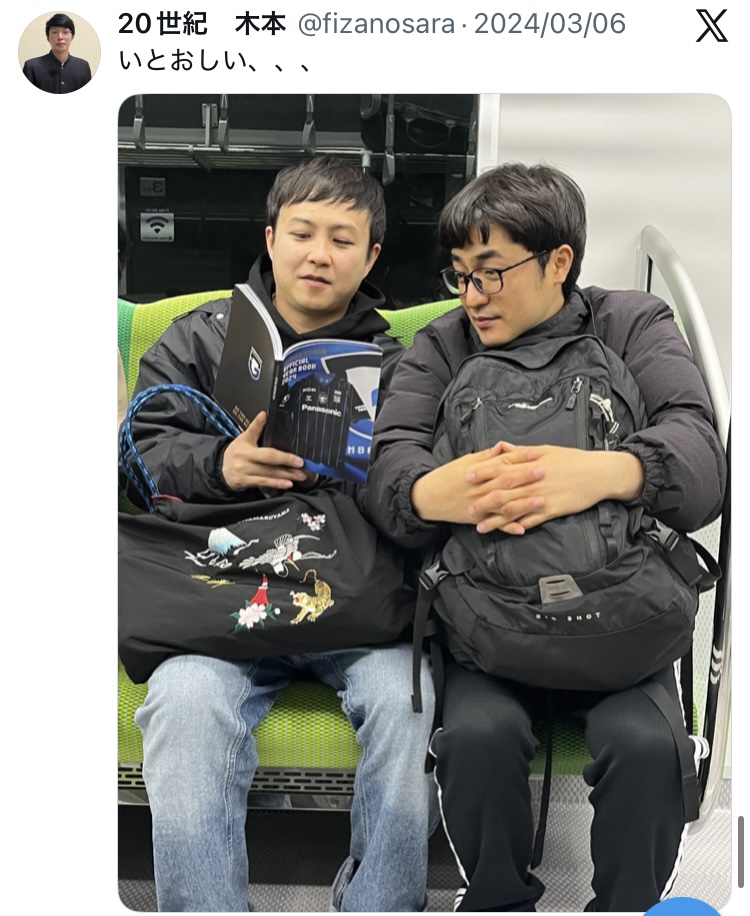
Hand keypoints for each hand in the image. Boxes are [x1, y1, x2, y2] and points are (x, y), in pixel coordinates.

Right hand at [222, 411, 310, 491]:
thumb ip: (256, 427)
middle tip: (303, 467)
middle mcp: (246, 462)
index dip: (284, 457)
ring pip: (269, 475)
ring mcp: (246, 474)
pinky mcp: (246, 483)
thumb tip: (264, 414)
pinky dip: (276, 484)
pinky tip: (287, 484)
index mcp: (247, 449)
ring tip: (300, 476)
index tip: (298, 459)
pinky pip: (264, 484)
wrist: (220, 468)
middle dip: (289, 467)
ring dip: (286, 476)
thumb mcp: (244, 437)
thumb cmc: (235, 452)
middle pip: (270, 465)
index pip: (268, 453)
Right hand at [411, 441, 545, 532]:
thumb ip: (487, 455)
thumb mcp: (465, 461)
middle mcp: (479, 489)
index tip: (537, 454)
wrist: (429, 497)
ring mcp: (479, 506)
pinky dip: (508, 527)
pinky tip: (522, 529)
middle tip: (544, 471)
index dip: (520, 458)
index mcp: (477, 472)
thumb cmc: (448, 477)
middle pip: (505, 481)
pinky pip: (495, 525)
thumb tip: (505, 446)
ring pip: (503, 504)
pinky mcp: (478, 519)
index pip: (502, 462)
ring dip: (522, 503)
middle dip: (525, 477)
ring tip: (540, 500)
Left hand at [465, 444, 644, 534]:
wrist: (598, 474)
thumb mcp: (546, 450)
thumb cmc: (572, 460)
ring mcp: (541, 498)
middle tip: (466, 507)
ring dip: (495, 519)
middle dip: (482, 500)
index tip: (466, 477)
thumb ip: (522, 453)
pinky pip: (530, 521)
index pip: (500, 468)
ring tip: (480, 527)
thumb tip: (503, 449)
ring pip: (512, 510)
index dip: (482, 473)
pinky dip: (516, 527)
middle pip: (502, 492)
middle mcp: (532, 482)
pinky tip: (505, 533)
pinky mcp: (551, 511)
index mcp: (529, 465)